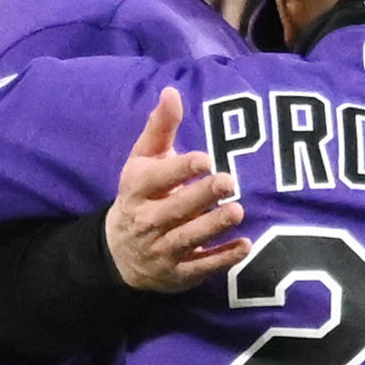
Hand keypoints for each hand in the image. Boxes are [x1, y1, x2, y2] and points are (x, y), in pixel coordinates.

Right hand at [106, 90, 247, 290]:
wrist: (120, 252)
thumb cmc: (141, 195)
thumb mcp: (143, 161)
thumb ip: (160, 129)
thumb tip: (172, 91)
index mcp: (137, 189)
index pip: (157, 178)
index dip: (180, 169)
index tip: (204, 159)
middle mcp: (147, 220)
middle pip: (176, 208)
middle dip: (202, 195)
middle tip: (229, 181)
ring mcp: (161, 249)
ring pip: (189, 238)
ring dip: (213, 226)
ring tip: (237, 212)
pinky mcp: (177, 273)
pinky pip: (200, 267)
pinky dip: (222, 259)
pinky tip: (244, 247)